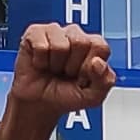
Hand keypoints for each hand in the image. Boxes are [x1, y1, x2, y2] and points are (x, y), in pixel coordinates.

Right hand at [0, 23, 114, 139]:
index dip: (91, 65)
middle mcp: (75, 36)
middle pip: (82, 41)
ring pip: (62, 41)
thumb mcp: (92, 98)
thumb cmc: (63, 99)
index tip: (81, 78)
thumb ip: (105, 82)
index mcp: (92, 48)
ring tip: (51, 70)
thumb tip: (97, 62)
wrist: (37, 107)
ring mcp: (54, 32)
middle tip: (64, 76)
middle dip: (72, 66)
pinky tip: (39, 64)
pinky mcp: (34, 34)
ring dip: (55, 63)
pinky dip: (39, 57)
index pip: (100, 45)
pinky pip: (42, 40)